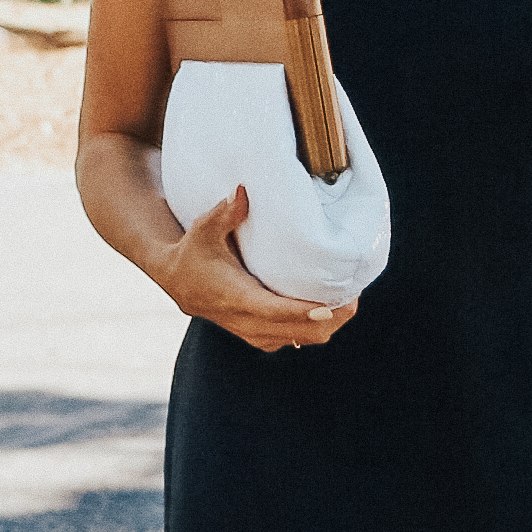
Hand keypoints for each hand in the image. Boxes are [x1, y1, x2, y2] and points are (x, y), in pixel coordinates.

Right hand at [156, 187, 358, 356]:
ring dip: (326, 325)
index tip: (329, 307)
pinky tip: (331, 307)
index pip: (272, 311)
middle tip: (354, 294)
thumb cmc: (194, 251)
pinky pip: (296, 339)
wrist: (177, 281)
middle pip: (297, 332)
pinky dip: (315, 327)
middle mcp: (245, 321)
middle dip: (329, 319)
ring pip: (301, 340)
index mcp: (234, 298)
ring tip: (348, 299)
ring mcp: (254, 334)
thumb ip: (224, 213)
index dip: (302, 312)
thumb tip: (242, 191)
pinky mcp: (261, 337)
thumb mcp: (203, 229)